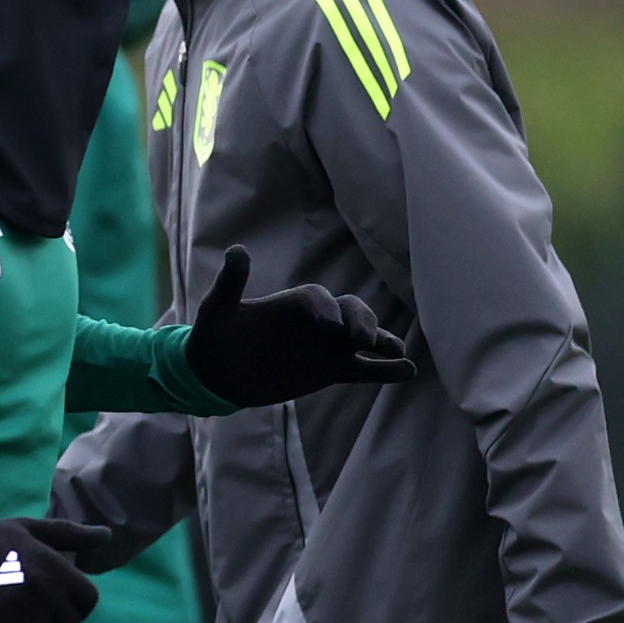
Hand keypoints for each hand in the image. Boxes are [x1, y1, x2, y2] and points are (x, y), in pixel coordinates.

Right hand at [0, 506, 111, 622]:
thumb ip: (71, 535)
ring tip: (8, 612)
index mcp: (55, 565)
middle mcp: (44, 590)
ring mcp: (21, 613)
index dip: (74, 603)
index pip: (88, 601)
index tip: (54, 598)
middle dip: (52, 619)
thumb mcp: (30, 529)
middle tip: (26, 605)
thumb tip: (107, 536)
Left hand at [181, 246, 419, 403]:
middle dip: (362, 321)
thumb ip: (231, 283)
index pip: (317, 298)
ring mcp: (329, 345)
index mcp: (294, 303)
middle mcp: (318, 320)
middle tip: (364, 340)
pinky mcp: (333, 370)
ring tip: (397, 352)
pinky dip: (386, 371)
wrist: (217, 372)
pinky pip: (365, 369)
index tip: (327, 327)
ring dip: (384, 342)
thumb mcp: (218, 309)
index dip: (325, 308)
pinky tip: (407, 373)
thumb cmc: (215, 335)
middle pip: (352, 312)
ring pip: (366, 338)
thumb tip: (237, 249)